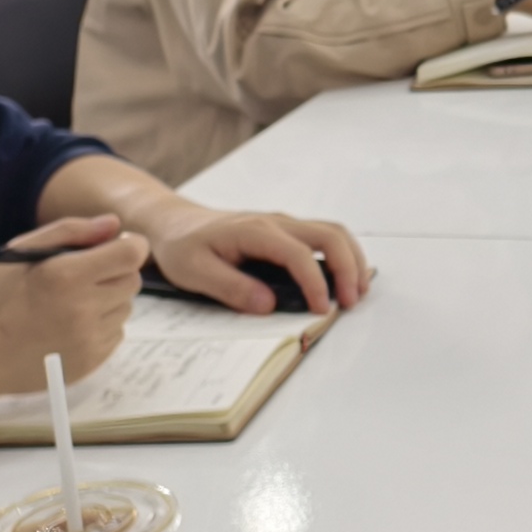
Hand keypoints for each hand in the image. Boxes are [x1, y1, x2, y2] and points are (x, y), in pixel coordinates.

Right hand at [0, 216, 142, 395]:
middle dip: (114, 273)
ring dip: (107, 301)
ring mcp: (89, 340)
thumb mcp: (21, 251)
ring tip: (68, 305)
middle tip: (79, 278)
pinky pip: (114, 334)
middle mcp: (84, 309)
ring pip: (124, 308)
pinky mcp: (90, 363)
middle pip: (131, 280)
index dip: (127, 246)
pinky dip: (100, 326)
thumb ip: (71, 231)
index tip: (110, 248)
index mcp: (67, 276)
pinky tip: (67, 327)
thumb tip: (115, 224)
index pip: (132, 253)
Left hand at [152, 204, 371, 317]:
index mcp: (255, 231)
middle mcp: (276, 222)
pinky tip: (342, 278)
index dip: (315, 283)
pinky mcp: (286, 232)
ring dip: (351, 260)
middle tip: (351, 301)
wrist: (175, 222)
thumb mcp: (194, 272)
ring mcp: (284, 224)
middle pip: (329, 236)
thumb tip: (269, 305)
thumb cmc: (182, 246)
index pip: (298, 254)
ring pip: (332, 233)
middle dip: (348, 268)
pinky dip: (342, 256)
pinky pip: (324, 237)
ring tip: (356, 291)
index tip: (320, 310)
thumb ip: (232, 288)